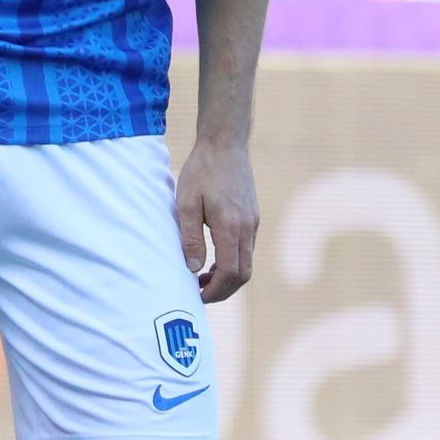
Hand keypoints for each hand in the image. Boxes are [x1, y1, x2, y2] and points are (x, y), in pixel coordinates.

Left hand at [177, 138, 257, 302]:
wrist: (225, 143)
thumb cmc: (201, 171)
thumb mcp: (186, 203)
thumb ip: (191, 238)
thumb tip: (193, 270)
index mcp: (230, 227)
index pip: (230, 273)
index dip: (215, 291)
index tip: (197, 296)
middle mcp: (247, 228)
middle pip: (243, 274)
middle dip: (223, 290)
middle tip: (200, 294)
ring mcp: (253, 222)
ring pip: (247, 263)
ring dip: (228, 277)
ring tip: (203, 278)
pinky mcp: (253, 217)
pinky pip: (247, 249)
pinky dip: (233, 262)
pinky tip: (214, 259)